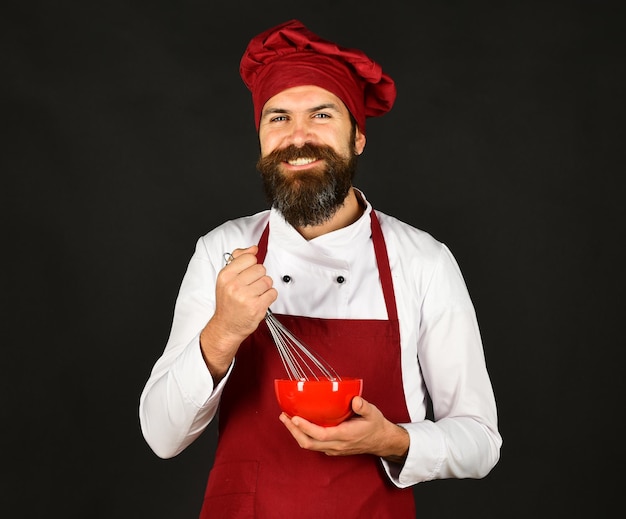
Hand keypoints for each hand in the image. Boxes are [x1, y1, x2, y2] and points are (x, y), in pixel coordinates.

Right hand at [200, 245, 276, 379]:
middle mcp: (234, 285)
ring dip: (265, 288)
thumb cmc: (228, 302)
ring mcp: (245, 297)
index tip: (247, 273)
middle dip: (259, 277)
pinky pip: (273, 293)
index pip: (249, 258)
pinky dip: (269, 297)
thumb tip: (253, 248)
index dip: (252, 265)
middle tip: (251, 287)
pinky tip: (260, 301)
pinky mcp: (257, 307)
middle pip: (261, 269)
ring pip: (268, 281)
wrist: (226, 326)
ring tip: (255, 294)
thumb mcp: (226, 278)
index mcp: (225, 276)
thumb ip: (239, 260)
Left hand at [278, 396, 408, 461]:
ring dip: (296, 433)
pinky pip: (314, 445)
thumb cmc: (375, 426)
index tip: (295, 418)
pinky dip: (303, 436)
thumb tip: (355, 400)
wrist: (381, 441)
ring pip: (309, 445)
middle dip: (293, 431)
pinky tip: (299, 425)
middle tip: (284, 416)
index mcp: (345, 435)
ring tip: (287, 419)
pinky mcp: (332, 449)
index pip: (320, 434)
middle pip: (308, 443)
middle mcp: (336, 445)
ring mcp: (333, 449)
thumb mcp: (373, 413)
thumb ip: (363, 407)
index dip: (306, 427)